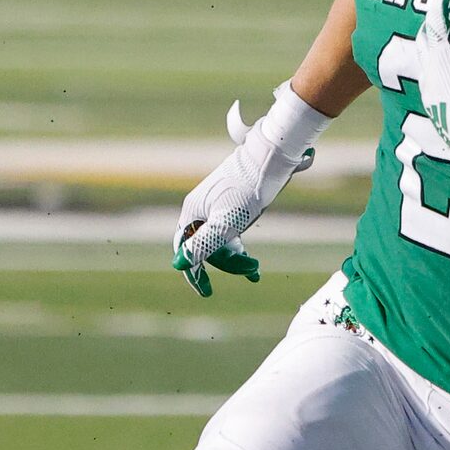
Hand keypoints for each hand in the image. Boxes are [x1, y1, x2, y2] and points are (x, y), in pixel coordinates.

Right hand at [173, 92, 321, 296]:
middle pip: (205, 247)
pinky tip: (254, 263)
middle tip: (252, 270)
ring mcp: (216, 207)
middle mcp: (200, 209)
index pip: (186, 249)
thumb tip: (179, 264)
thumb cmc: (248, 189)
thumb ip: (204, 244)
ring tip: (256, 270)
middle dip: (227, 263)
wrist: (271, 157)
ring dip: (237, 258)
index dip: (194, 272)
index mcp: (193, 212)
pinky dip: (241, 249)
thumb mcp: (226, 222)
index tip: (207, 292)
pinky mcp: (232, 205)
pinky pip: (231, 234)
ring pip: (220, 242)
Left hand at [412, 3, 449, 205]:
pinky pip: (432, 86)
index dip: (445, 2)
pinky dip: (440, 75)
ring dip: (436, 52)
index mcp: (438, 56)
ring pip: (425, 65)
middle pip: (424, 40)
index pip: (436, 19)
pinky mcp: (436, 114)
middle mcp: (428, 74)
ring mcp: (429, 96)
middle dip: (435, 26)